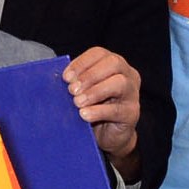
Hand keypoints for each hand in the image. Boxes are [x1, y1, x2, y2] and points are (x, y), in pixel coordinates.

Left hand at [63, 47, 140, 164]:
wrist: (107, 135)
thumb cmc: (93, 108)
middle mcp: (127, 75)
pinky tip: (84, 115)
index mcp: (114, 64)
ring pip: (119, 83)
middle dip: (90, 75)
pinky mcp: (132, 113)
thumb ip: (75, 82)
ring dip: (95, 91)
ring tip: (78, 102)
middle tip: (72, 90)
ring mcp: (132, 94)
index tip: (66, 77)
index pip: (99, 54)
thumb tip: (56, 77)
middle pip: (113, 63)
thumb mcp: (83, 91)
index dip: (81, 63)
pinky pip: (117, 110)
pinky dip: (98, 111)